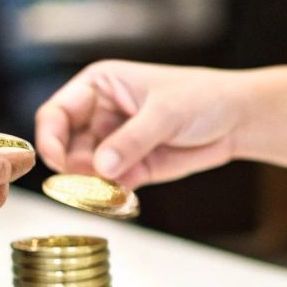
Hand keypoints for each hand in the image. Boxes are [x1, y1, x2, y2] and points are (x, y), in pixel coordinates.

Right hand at [34, 61, 245, 186]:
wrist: (236, 120)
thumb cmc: (202, 97)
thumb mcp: (166, 113)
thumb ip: (133, 139)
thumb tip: (101, 167)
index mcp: (98, 86)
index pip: (57, 113)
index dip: (50, 137)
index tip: (57, 161)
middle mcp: (100, 114)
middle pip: (66, 147)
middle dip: (73, 168)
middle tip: (87, 182)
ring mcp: (114, 143)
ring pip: (85, 171)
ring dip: (90, 186)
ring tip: (108, 191)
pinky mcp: (131, 168)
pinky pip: (109, 186)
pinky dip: (109, 196)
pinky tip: (120, 200)